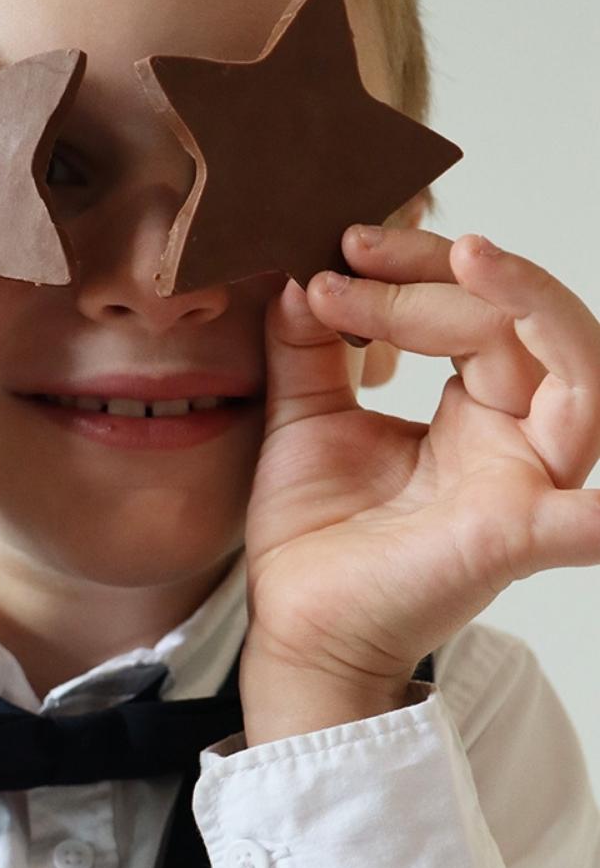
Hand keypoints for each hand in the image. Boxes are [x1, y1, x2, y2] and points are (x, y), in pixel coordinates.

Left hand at [241, 225, 599, 740]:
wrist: (297, 620)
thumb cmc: (312, 527)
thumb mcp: (303, 418)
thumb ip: (308, 349)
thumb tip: (301, 273)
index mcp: (474, 412)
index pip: (476, 313)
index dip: (416, 270)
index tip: (342, 248)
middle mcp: (513, 442)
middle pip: (521, 328)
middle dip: (440, 278)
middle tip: (357, 251)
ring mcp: (521, 488)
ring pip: (578, 380)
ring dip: (528, 307)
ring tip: (466, 256)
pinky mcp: (510, 539)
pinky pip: (581, 521)